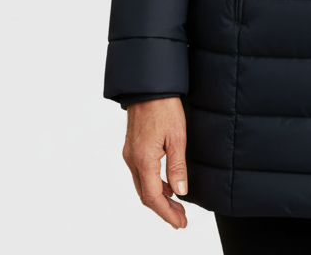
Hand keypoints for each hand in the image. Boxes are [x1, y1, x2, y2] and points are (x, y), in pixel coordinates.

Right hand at [122, 97, 189, 228]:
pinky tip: (166, 184)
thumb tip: (180, 192)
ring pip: (142, 185)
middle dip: (163, 210)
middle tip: (180, 219)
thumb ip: (177, 167)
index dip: (167, 213)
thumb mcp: (177, 137)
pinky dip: (153, 184)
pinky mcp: (132, 146)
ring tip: (176, 206)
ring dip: (158, 197)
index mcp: (143, 160)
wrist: (149, 86)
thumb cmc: (164, 106)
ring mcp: (130, 153)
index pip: (153, 197)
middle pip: (146, 195)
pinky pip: (141, 173)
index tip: (180, 223)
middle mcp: (132, 159)